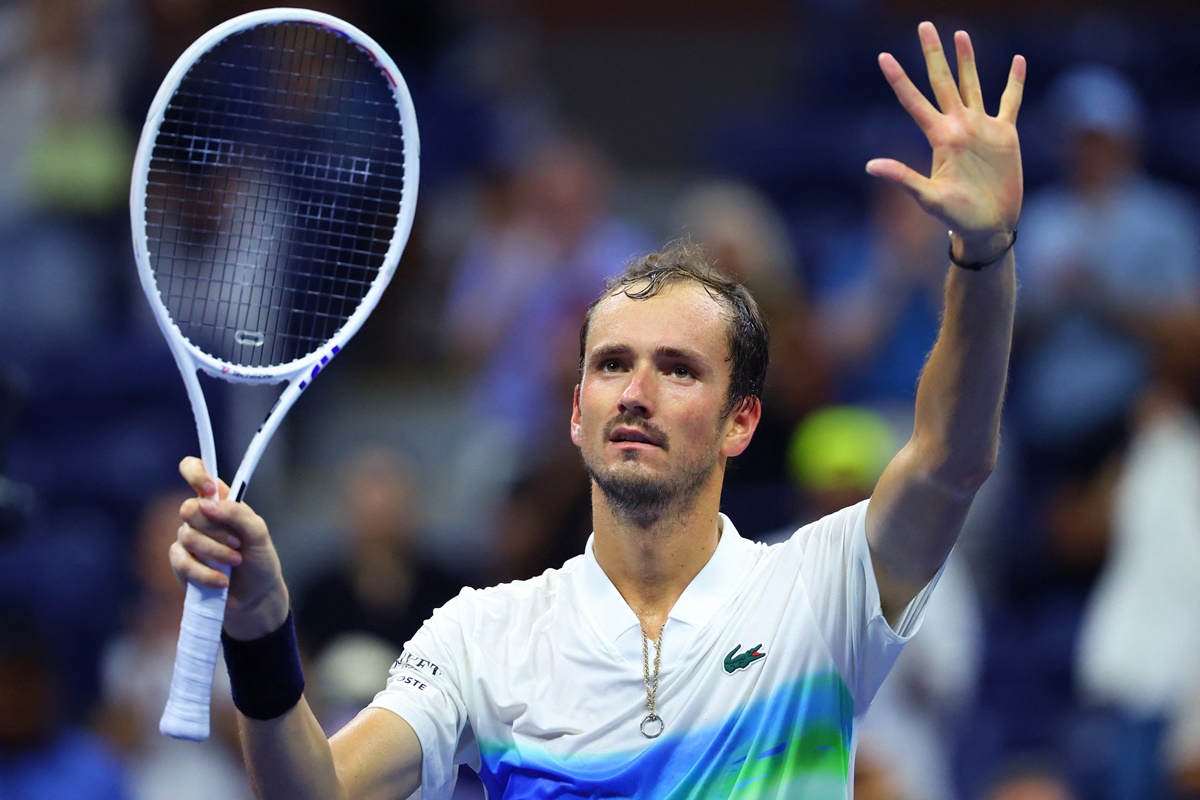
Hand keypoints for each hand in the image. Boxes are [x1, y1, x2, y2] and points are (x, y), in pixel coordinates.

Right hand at [169, 457, 289, 639]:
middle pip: (188, 508)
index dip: (196, 472)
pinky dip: (205, 572)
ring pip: (187, 536)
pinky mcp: (180, 563)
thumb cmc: (259, 561)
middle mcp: (201, 516)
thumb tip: (207, 502)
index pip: (195, 470)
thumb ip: (238, 514)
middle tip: (238, 543)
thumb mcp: (259, 534)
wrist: (255, 597)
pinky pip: (182, 561)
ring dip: (215, 551)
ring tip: (235, 562)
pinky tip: (222, 581)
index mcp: (220, 501)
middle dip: (215, 528)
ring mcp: (188, 539)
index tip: (209, 489)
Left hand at [867, 22, 1024, 260]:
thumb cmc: (956, 217)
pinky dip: (1014, 82)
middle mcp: (958, 126)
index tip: (883, 57)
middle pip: (943, 81)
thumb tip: (870, 166)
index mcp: (939, 137)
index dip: (899, 79)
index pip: (914, 101)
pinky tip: (1017, 61)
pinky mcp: (1004, 134)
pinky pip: (1009, 102)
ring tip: (960, 35)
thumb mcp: (928, 198)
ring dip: (966, 60)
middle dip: (933, 54)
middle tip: (924, 25)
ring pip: (972, 85)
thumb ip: (903, 178)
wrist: (988, 226)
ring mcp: (981, 128)